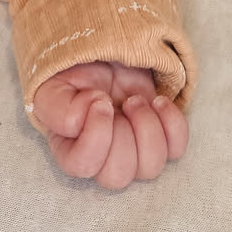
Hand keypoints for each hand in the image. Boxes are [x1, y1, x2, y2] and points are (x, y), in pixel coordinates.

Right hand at [31, 61, 189, 188]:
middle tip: (121, 103)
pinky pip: (176, 149)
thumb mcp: (54, 83)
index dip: (96, 135)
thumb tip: (92, 114)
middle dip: (124, 135)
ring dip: (148, 128)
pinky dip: (173, 124)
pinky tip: (158, 101)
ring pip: (150, 168)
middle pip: (118, 176)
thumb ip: (59, 107)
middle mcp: (102, 159)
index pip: (82, 166)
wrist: (105, 54)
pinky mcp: (161, 138)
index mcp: (69, 149)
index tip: (100, 100)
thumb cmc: (76, 71)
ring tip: (136, 100)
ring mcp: (134, 152)